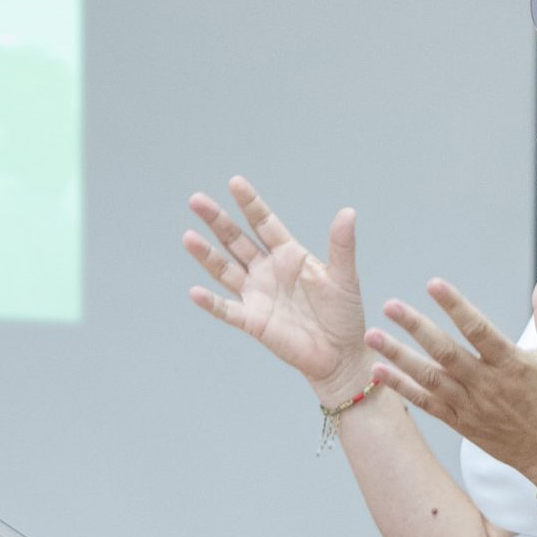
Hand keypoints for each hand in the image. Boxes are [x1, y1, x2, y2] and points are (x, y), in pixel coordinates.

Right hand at [182, 175, 371, 397]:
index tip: (235, 182)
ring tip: (188, 236)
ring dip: (206, 254)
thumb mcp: (344, 276)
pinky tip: (194, 292)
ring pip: (225, 270)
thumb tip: (348, 211)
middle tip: (196, 200)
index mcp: (289, 255)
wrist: (340, 355)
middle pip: (236, 240)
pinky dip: (210, 303)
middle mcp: (267, 271)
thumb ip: (341, 245)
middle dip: (217, 220)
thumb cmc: (344, 314)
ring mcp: (257, 295)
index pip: (264, 223)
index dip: (250, 203)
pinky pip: (227, 310)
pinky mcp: (253, 321)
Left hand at [366, 270, 536, 485]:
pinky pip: (425, 403)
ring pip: (428, 377)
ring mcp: (470, 405)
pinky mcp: (460, 422)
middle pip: (445, 352)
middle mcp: (486, 383)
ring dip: (398, 356)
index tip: (433, 284)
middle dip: (415, 327)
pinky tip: (379, 372)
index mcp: (511, 363)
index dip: (455, 305)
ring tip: (372, 336)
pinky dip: (401, 388)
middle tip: (390, 306)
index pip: (478, 329)